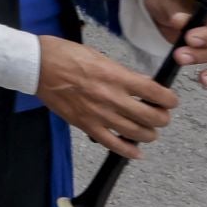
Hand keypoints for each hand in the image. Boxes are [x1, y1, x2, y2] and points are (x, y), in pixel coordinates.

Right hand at [35, 34, 177, 160]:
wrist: (36, 64)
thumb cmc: (64, 54)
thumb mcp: (98, 56)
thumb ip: (122, 73)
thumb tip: (143, 83)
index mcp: (115, 76)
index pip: (155, 93)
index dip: (169, 99)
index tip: (171, 101)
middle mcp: (110, 97)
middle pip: (151, 117)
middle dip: (162, 118)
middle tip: (160, 116)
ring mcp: (98, 114)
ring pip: (136, 134)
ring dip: (149, 134)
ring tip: (148, 130)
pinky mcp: (85, 125)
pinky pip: (112, 144)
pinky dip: (128, 151)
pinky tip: (136, 152)